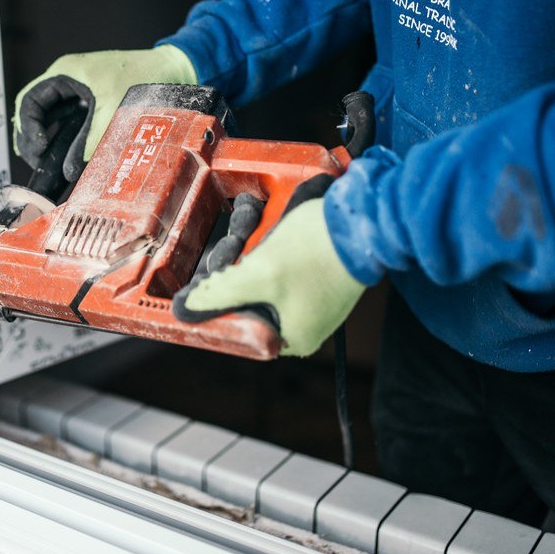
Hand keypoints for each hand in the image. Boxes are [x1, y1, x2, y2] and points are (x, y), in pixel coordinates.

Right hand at [13, 45, 195, 181]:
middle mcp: (66, 80)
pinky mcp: (89, 103)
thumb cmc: (144, 79)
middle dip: (32, 137)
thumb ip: (90, 142)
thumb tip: (70, 171)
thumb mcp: (113, 112)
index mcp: (65, 72)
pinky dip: (62, 139)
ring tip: (48, 163)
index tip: (40, 149)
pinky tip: (64, 157)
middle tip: (40, 162)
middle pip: (33, 111)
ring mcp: (77, 91)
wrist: (172, 71)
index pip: (29, 101)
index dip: (29, 128)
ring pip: (48, 118)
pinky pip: (66, 122)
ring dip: (46, 140)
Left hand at [173, 181, 365, 356]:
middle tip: (236, 242)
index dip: (217, 300)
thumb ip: (220, 294)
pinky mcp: (316, 270)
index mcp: (290, 336)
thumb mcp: (259, 275)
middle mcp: (301, 322)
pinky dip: (268, 237)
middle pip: (246, 296)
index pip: (237, 325)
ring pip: (259, 271)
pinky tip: (265, 217)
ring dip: (249, 243)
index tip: (208, 277)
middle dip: (235, 263)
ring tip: (254, 219)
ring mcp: (310, 296)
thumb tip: (187, 309)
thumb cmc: (319, 251)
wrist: (367, 217)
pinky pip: (279, 258)